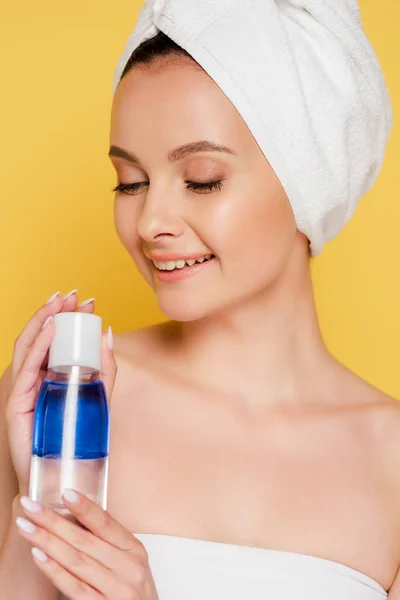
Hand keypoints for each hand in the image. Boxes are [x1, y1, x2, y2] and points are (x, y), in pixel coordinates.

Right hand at [5, 290, 115, 494]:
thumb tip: (108, 334)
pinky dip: (37, 345)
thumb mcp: (98, 397)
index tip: (87, 303)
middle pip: (41, 338)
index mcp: (50, 376)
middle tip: (74, 296)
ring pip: (29, 346)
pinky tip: (50, 329)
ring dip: (44, 321)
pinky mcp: (17, 402)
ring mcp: (24, 388)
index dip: (69, 318)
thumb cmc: (76, 438)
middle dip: (56, 312)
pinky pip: (26, 368)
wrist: (59, 475)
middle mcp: (35, 378)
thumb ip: (104, 369)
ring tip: (61, 303)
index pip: (56, 340)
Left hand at [15, 488, 158, 599]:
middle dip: (53, 521)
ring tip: (27, 527)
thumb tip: (79, 514)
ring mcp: (116, 590)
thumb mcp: (131, 562)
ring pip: (76, 561)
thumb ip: (110, 542)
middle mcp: (128, 568)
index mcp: (135, 550)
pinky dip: (54, 571)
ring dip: (47, 542)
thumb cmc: (134, 591)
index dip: (86, 508)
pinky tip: (39, 556)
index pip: (106, 524)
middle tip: (30, 507)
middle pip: (84, 540)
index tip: (66, 492)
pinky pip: (74, 587)